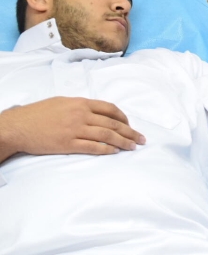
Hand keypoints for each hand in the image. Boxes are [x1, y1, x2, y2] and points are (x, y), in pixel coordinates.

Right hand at [0, 97, 145, 160]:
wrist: (18, 126)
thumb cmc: (38, 113)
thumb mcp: (62, 102)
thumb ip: (80, 106)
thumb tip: (96, 113)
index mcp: (80, 103)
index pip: (110, 108)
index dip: (123, 117)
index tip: (130, 125)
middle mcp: (81, 115)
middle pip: (112, 123)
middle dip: (130, 132)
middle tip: (142, 139)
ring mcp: (75, 129)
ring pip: (106, 135)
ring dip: (123, 142)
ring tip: (133, 147)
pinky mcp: (68, 144)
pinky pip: (92, 147)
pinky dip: (106, 150)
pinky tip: (115, 152)